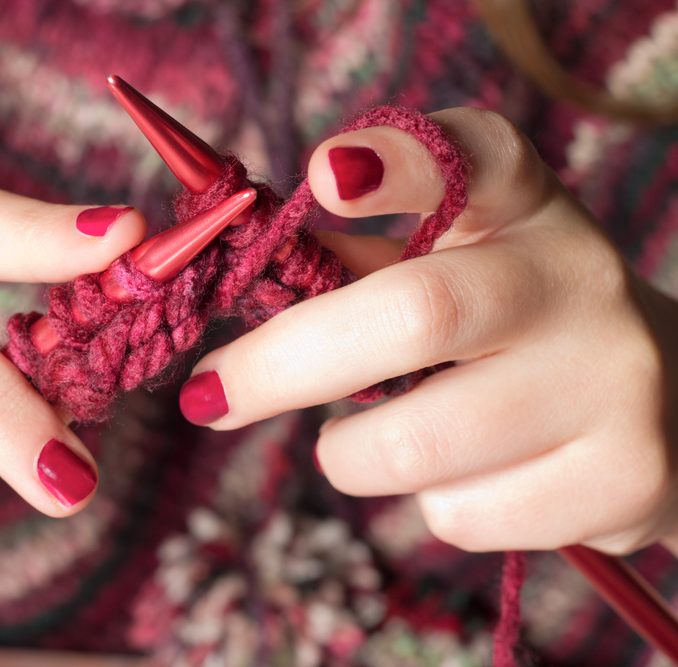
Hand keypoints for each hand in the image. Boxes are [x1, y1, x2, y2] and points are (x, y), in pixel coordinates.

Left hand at [178, 108, 677, 554]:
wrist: (664, 402)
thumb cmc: (509, 326)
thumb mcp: (451, 268)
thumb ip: (354, 265)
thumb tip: (240, 289)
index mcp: (525, 210)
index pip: (475, 156)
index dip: (395, 161)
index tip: (323, 178)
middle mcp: (580, 283)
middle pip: (412, 317)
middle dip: (279, 366)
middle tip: (208, 395)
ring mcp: (615, 386)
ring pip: (413, 448)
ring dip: (351, 454)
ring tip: (381, 434)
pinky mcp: (624, 483)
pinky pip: (458, 517)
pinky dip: (429, 504)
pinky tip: (470, 473)